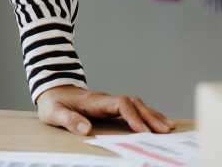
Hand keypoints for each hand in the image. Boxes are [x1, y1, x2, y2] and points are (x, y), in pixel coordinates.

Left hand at [36, 85, 172, 135]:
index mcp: (95, 101)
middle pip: (134, 103)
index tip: (144, 131)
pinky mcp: (111, 106)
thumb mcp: (53, 112)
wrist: (52, 89)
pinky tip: (157, 121)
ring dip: (152, 115)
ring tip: (168, 127)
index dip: (133, 117)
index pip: (120, 104)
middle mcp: (106, 99)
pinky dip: (147, 114)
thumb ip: (68, 119)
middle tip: (166, 131)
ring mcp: (109, 101)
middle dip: (150, 117)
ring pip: (136, 104)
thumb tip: (86, 129)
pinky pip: (133, 108)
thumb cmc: (53, 102)